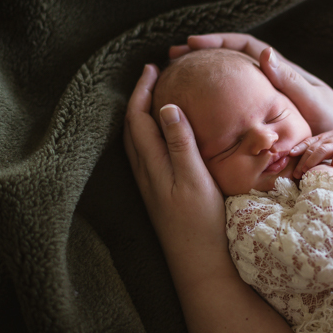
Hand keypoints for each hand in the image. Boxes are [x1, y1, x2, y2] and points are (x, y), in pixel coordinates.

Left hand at [123, 65, 226, 260]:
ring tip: (157, 99)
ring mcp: (151, 185)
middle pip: (132, 128)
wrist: (198, 265)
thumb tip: (168, 106)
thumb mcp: (195, 179)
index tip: (153, 67)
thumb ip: (181, 143)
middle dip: (139, 99)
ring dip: (142, 116)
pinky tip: (167, 137)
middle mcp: (145, 173)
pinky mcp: (159, 195)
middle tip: (154, 76)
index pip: (138, 119)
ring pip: (137, 142)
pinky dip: (151, 135)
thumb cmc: (201, 224)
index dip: (142, 91)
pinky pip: (147, 155)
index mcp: (152, 165)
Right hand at [169, 33, 332, 133]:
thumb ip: (291, 82)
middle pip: (233, 60)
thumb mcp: (313, 102)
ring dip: (206, 75)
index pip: (247, 47)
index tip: (192, 43)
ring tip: (177, 78)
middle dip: (204, 55)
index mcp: (282, 72)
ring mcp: (266, 99)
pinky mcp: (264, 118)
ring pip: (231, 81)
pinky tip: (197, 109)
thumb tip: (266, 54)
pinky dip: (214, 101)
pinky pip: (235, 105)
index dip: (219, 41)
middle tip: (174, 57)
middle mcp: (271, 82)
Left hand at [291, 127, 332, 177]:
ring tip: (308, 170)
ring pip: (322, 150)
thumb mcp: (325, 146)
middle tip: (296, 173)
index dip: (297, 148)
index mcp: (320, 140)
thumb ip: (314, 153)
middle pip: (311, 150)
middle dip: (302, 161)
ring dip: (314, 160)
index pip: (306, 143)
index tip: (289, 155)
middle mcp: (326, 141)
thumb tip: (299, 168)